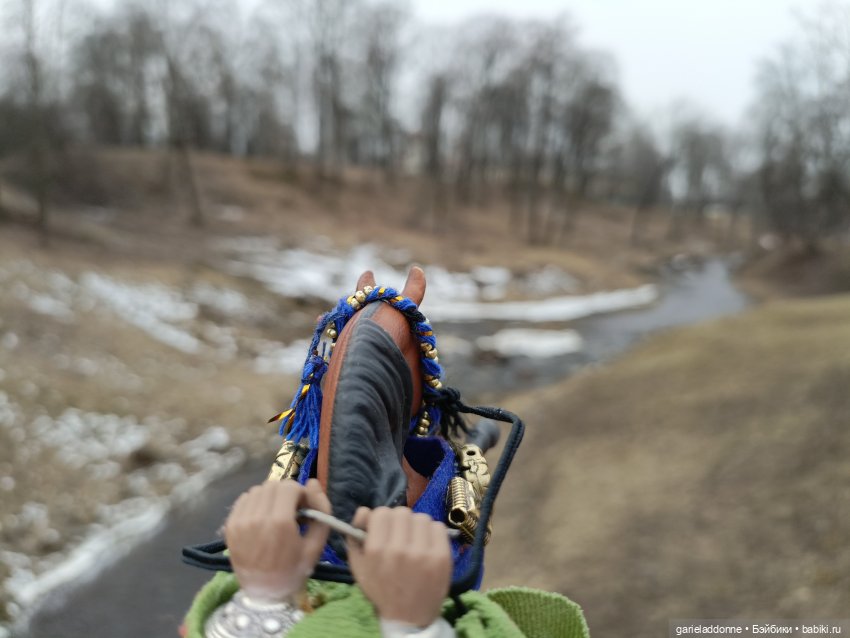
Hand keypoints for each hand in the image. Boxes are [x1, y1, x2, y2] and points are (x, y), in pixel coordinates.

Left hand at [224, 479, 330, 601]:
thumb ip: (322, 510)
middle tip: (291, 511)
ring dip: (270, 497)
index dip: (300, 494)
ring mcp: (240, 521)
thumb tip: (313, 482)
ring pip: (258, 490)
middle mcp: (257, 517)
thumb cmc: (294, 571)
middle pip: (273, 486)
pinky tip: (262, 518)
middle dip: (286, 494)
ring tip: (276, 515)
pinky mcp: (230, 525)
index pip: (290, 486)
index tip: (303, 509)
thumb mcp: (316, 545)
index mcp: (280, 522)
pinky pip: (244, 499)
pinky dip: (255, 503)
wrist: (264, 594)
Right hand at [347, 507, 451, 627]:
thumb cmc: (381, 590)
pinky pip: (438, 527)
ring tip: (414, 541)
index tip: (383, 529)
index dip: (381, 519)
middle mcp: (400, 549)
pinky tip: (426, 545)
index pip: (381, 512)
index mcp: (376, 551)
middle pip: (402, 512)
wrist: (409, 618)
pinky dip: (431, 532)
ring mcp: (424, 553)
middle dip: (399, 521)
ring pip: (421, 517)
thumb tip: (364, 510)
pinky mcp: (442, 557)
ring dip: (416, 526)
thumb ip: (354, 537)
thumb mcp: (358, 567)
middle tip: (399, 535)